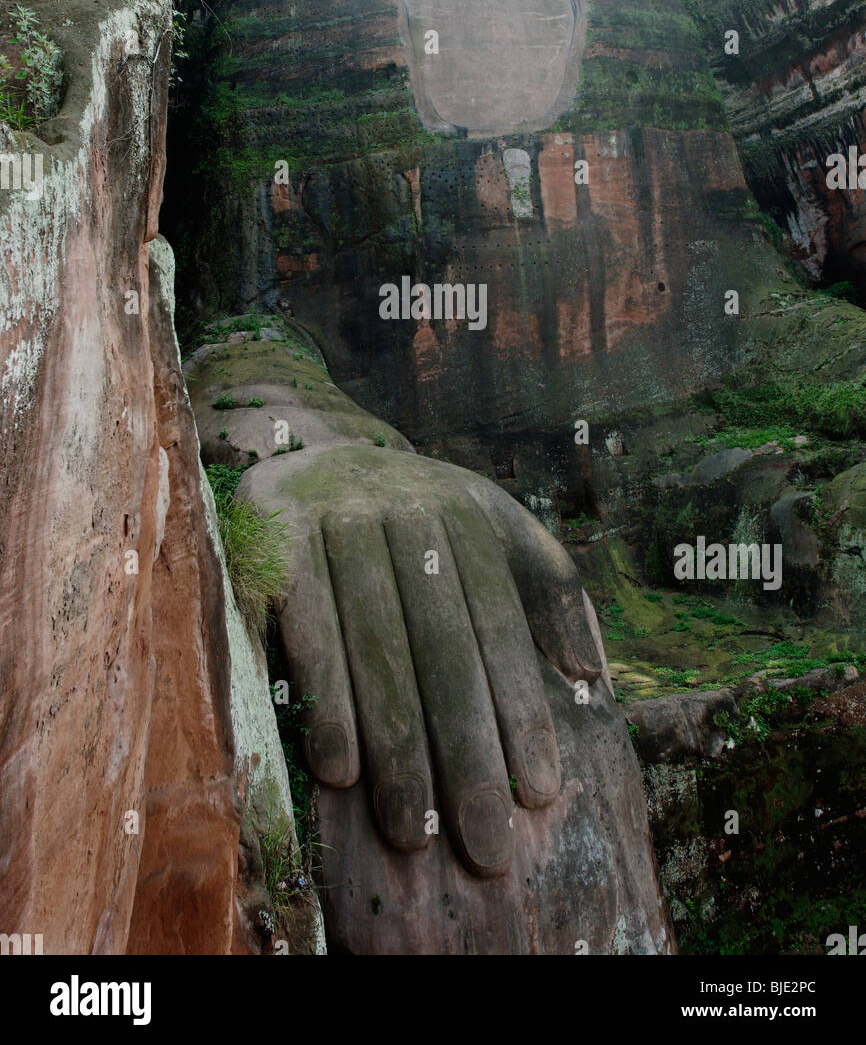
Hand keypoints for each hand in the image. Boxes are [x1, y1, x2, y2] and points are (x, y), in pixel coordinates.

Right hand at [238, 443, 602, 878]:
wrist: (307, 451)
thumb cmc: (416, 512)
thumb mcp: (491, 523)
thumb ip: (548, 585)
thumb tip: (590, 674)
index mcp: (462, 514)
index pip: (498, 626)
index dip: (521, 712)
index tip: (541, 793)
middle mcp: (404, 512)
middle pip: (441, 649)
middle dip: (466, 754)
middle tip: (485, 847)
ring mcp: (335, 522)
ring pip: (376, 651)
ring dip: (396, 748)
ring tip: (414, 832)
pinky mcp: (275, 541)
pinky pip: (307, 633)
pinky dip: (326, 701)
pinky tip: (341, 771)